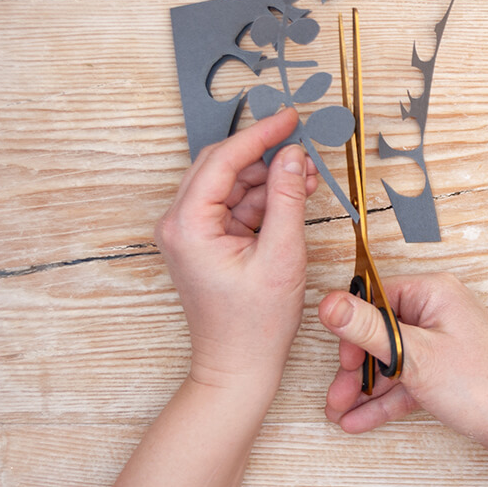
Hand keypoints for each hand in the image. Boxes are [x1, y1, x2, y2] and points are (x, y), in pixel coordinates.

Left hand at [155, 108, 318, 391]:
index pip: (223, 160)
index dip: (260, 134)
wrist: (238, 369)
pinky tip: (293, 197)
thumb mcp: (281, 256)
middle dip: (266, 156)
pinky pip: (235, 206)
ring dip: (268, 179)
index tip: (290, 117)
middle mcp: (179, 223)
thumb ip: (287, 199)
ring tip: (308, 180)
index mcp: (187, 225)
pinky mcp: (206, 242)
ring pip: (232, 185)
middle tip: (304, 149)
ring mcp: (191, 233)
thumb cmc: (254, 325)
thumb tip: (293, 155)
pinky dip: (263, 200)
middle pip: (222, 167)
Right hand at [319, 273, 487, 486]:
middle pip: (380, 333)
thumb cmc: (482, 383)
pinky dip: (384, 398)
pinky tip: (359, 419)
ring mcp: (442, 343)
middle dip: (354, 367)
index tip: (340, 357)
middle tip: (335, 394)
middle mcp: (437, 312)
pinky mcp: (445, 371)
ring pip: (391, 361)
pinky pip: (406, 380)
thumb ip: (367, 329)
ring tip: (339, 412)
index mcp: (433, 293)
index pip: (376, 298)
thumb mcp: (414, 355)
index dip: (353, 329)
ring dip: (364, 387)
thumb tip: (328, 302)